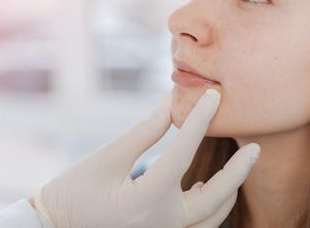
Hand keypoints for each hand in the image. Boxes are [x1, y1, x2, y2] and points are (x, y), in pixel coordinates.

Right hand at [33, 89, 259, 227]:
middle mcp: (163, 224)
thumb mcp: (107, 157)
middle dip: (238, 170)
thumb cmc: (74, 191)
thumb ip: (145, 132)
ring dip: (227, 191)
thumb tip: (170, 103)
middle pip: (215, 197)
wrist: (54, 227)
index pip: (183, 151)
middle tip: (255, 148)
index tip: (213, 96)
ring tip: (237, 167)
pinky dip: (210, 209)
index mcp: (147, 200)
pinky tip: (206, 189)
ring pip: (212, 219)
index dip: (200, 119)